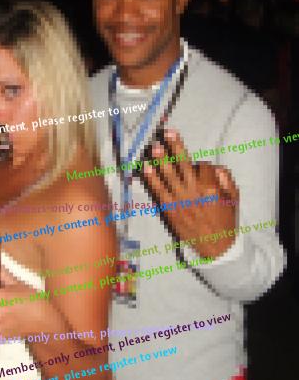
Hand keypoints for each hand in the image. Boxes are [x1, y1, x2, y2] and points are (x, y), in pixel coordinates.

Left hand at [143, 129, 238, 256]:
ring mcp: (179, 201)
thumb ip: (226, 179)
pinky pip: (158, 191)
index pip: (202, 166)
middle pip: (183, 164)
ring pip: (168, 175)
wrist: (215, 246)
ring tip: (155, 145)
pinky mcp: (169, 209)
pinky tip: (145, 167)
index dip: (201, 164)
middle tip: (167, 132)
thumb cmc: (225, 221)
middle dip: (175, 146)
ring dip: (161, 159)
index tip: (201, 168)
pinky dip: (151, 178)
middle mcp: (194, 192)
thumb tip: (213, 166)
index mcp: (211, 189)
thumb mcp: (234, 199)